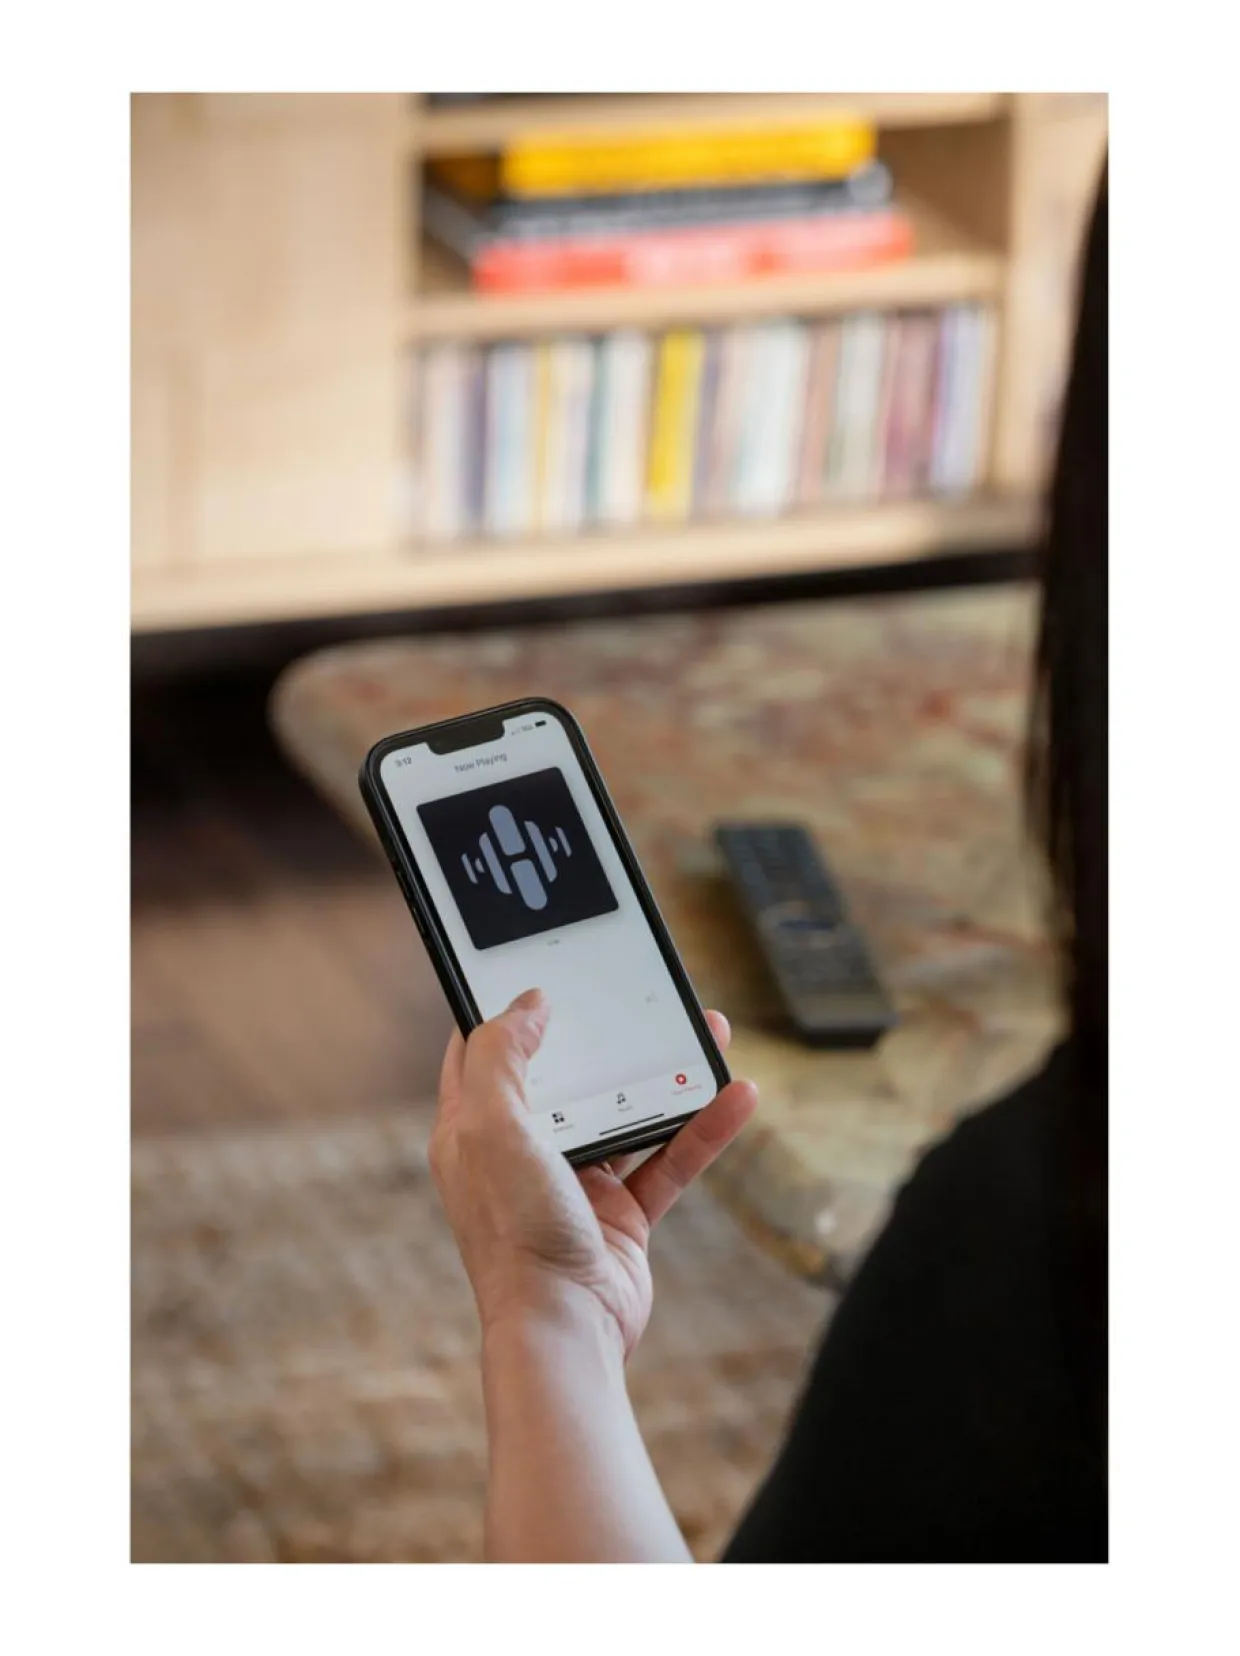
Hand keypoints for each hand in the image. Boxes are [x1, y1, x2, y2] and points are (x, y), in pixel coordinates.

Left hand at [429, 989, 757, 1359]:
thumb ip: (501, 1055)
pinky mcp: (622, 1215)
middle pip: (568, 1076)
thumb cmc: (515, 1233)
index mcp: (473, 1130)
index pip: (482, 1053)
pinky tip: (737, 1095)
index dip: (506, 1010)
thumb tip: (527, 1003)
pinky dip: (704, 1129)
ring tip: (707, 1032)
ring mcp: (575, 1185)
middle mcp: (522, 1154)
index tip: (544, 972)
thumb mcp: (491, 1125)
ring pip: (627, 1111)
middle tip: (642, 997)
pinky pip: (669, 1159)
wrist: (565, 1330)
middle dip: (607, 1035)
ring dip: (666, 1074)